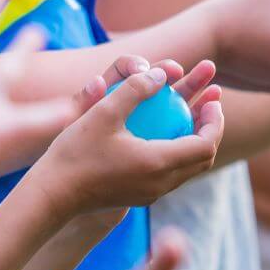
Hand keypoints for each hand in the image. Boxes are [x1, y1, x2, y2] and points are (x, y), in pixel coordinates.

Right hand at [30, 59, 223, 217]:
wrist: (54, 194)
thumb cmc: (76, 152)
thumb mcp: (103, 112)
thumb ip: (134, 89)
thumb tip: (161, 73)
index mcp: (159, 163)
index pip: (206, 145)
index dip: (215, 121)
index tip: (212, 100)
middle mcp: (161, 183)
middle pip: (203, 158)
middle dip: (211, 129)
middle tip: (208, 104)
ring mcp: (151, 193)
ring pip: (188, 168)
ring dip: (195, 140)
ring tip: (191, 114)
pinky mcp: (139, 196)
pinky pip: (171, 174)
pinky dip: (177, 151)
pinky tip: (161, 133)